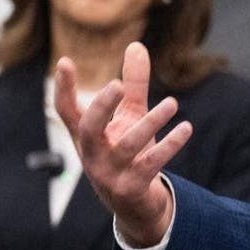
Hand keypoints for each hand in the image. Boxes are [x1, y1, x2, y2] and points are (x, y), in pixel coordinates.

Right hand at [54, 42, 191, 246]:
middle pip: (88, 130)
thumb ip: (133, 83)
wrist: (135, 204)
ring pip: (126, 147)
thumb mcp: (129, 116)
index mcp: (85, 135)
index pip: (66, 110)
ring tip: (172, 103)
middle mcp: (92, 154)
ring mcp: (109, 173)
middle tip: (116, 85)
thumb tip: (137, 45)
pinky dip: (169, 146)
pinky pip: (150, 164)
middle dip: (101, 108)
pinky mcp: (131, 188)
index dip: (63, 88)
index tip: (64, 61)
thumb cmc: (127, 151)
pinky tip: (186, 128)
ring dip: (150, 124)